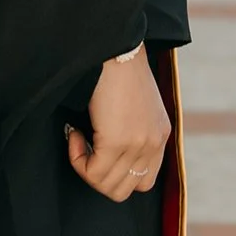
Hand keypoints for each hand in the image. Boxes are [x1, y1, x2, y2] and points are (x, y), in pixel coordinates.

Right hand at [65, 49, 170, 199]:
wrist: (114, 45)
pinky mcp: (117, 141)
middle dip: (99, 176)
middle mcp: (153, 143)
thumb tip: (106, 153)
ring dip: (86, 166)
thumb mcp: (137, 104)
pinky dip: (77, 159)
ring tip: (79, 137)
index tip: (100, 150)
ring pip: (106, 185)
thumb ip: (133, 130)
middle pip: (124, 189)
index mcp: (160, 135)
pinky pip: (92, 172)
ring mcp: (138, 144)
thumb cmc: (117, 68)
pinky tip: (75, 134)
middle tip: (86, 148)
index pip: (144, 182)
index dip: (117, 174)